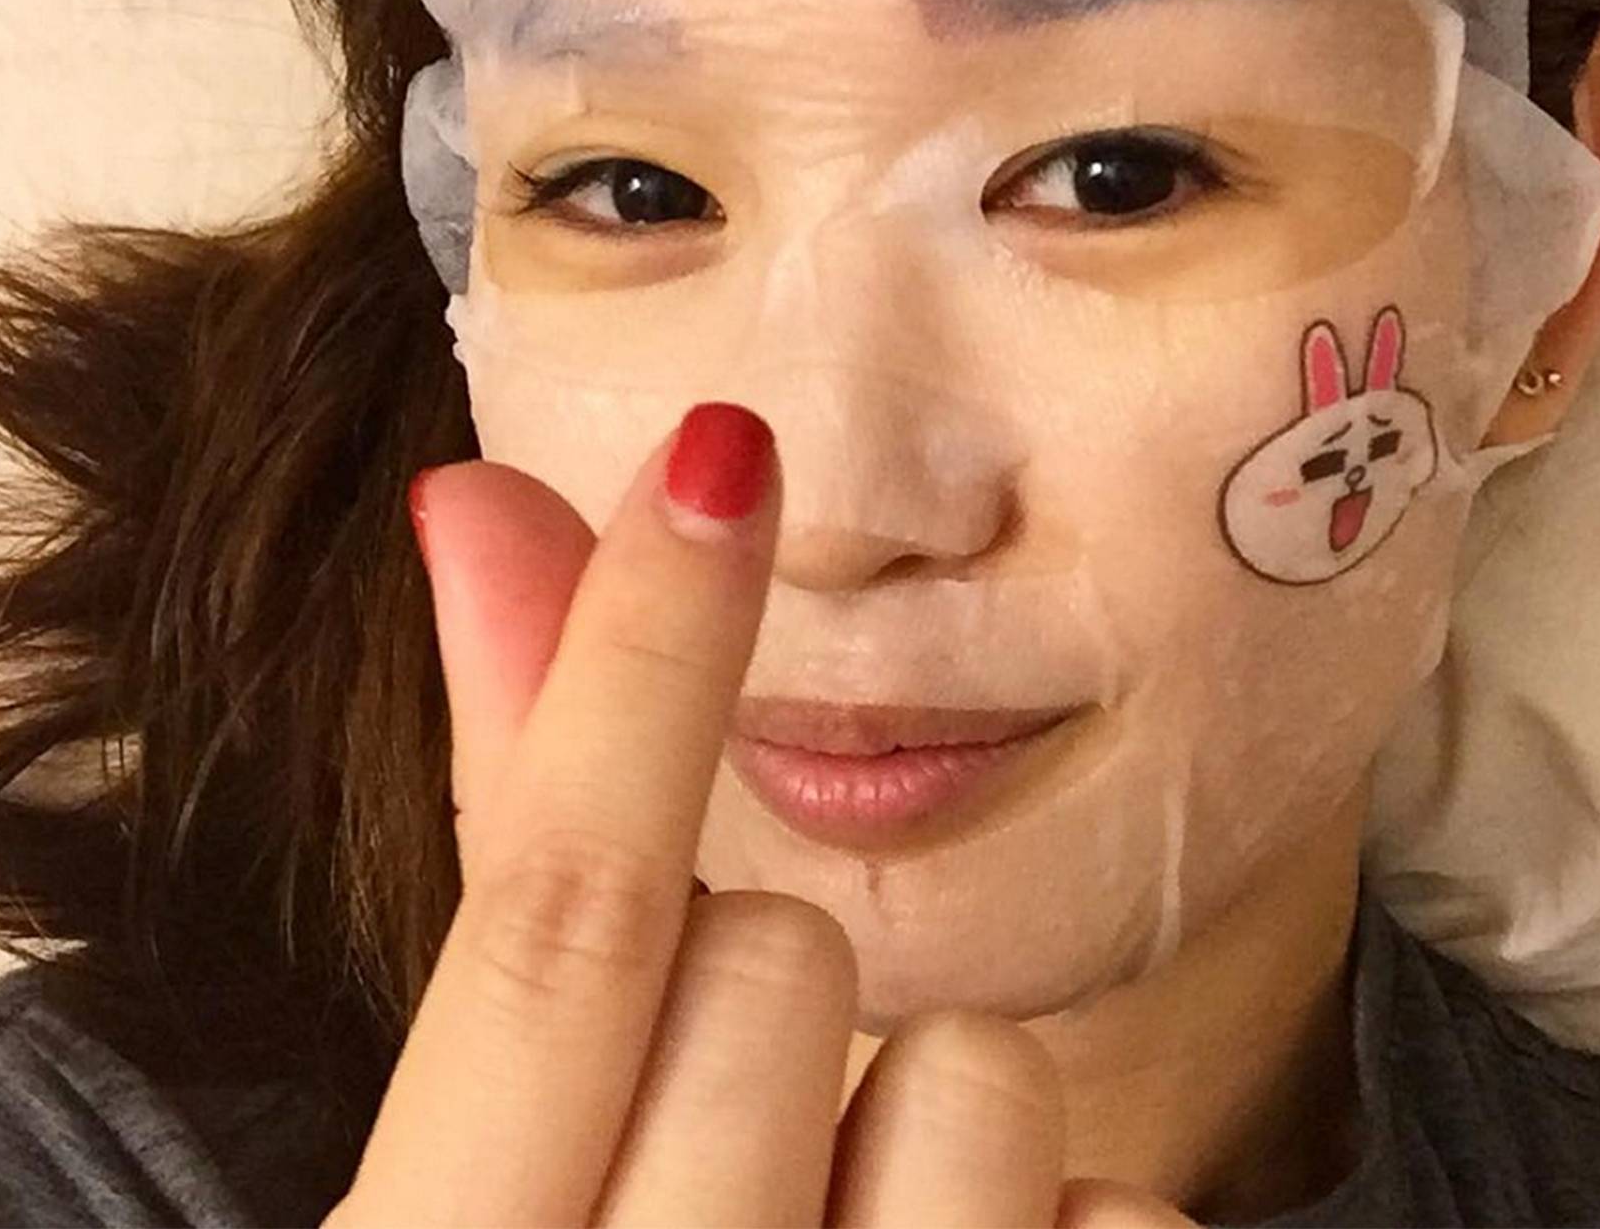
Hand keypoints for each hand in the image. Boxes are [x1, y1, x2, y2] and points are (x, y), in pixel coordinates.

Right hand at [325, 405, 1186, 1226]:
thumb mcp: (497, 1135)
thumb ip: (509, 827)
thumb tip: (474, 504)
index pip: (552, 913)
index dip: (631, 659)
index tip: (720, 448)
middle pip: (783, 965)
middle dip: (779, 994)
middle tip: (735, 1132)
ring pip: (975, 1077)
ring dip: (929, 1129)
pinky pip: (1125, 1217)